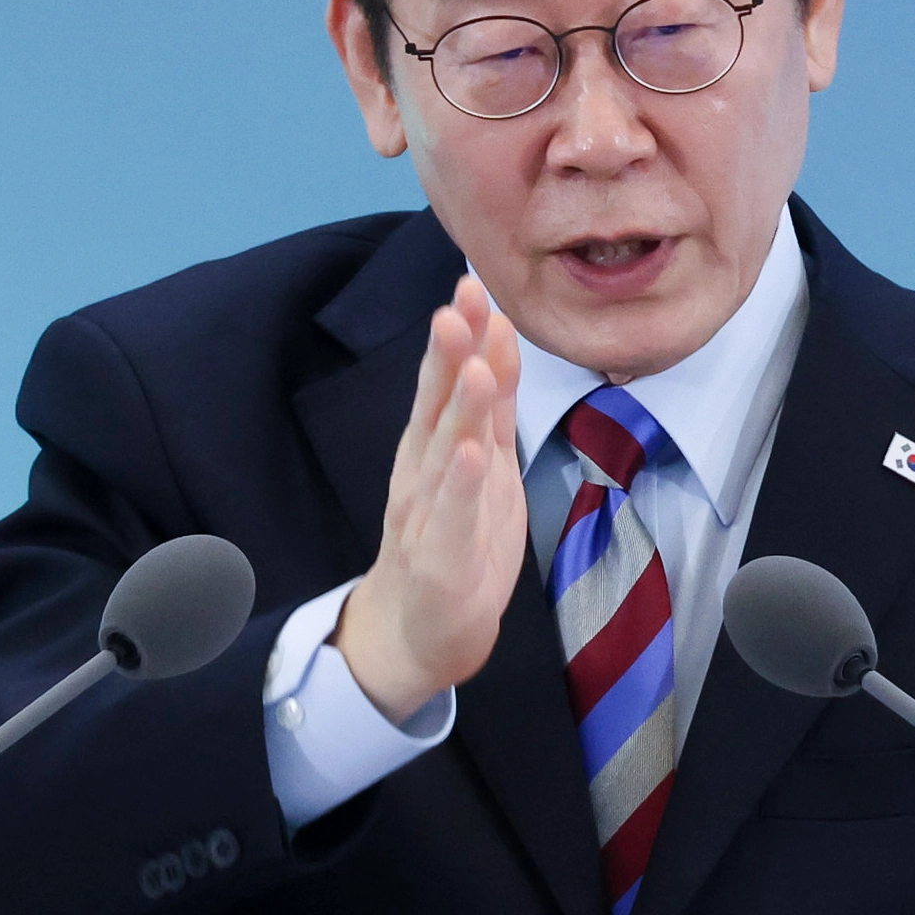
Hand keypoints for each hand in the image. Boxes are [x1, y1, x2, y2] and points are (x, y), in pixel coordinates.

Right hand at [332, 274, 525, 722]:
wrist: (418, 630)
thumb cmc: (453, 538)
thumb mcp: (480, 460)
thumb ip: (489, 402)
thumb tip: (496, 332)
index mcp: (435, 444)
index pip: (449, 379)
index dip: (461, 334)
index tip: (473, 283)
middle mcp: (424, 470)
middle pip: (438, 404)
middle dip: (450, 353)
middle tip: (460, 303)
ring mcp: (428, 514)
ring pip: (444, 453)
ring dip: (457, 409)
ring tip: (471, 365)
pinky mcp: (439, 560)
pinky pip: (449, 517)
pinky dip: (457, 486)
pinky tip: (466, 455)